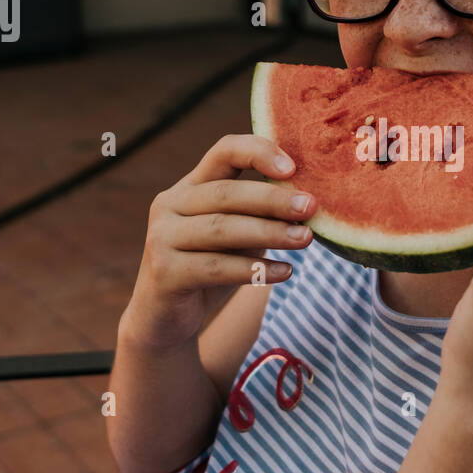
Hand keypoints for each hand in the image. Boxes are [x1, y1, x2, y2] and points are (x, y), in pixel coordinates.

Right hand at [118, 134, 316, 353]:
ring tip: (306, 239)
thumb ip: (260, 217)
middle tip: (311, 207)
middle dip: (273, 199)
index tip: (293, 169)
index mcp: (190, 186)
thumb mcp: (237, 237)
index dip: (258, 153)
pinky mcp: (164, 272)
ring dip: (269, 232)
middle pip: (226, 193)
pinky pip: (217, 267)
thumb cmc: (210, 269)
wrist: (165, 320)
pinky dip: (256, 269)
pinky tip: (286, 272)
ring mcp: (162, 237)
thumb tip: (308, 205)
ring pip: (222, 229)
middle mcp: (170, 205)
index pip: (224, 152)